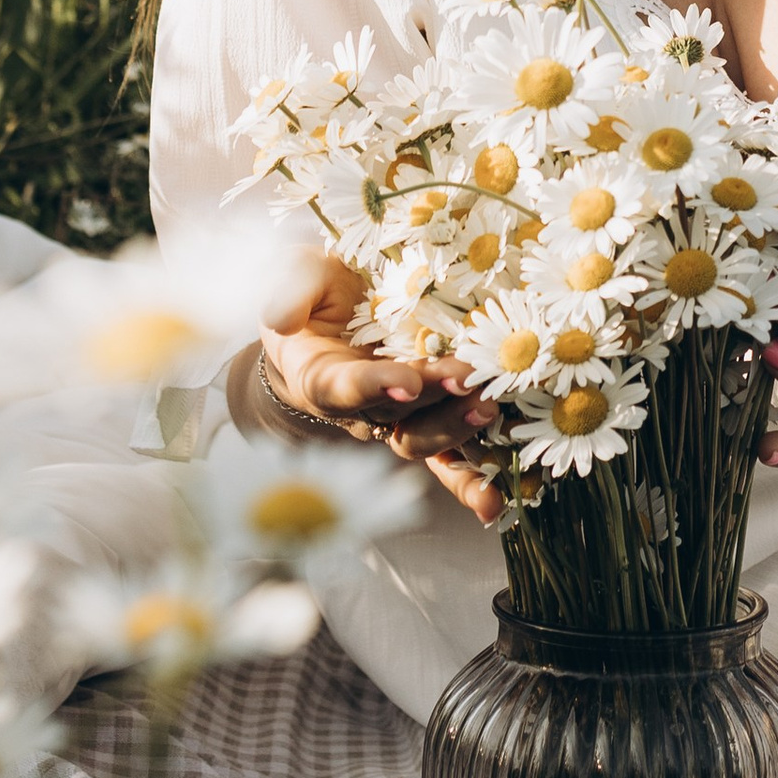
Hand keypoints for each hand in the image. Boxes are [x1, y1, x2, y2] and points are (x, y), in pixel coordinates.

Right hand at [250, 261, 507, 526]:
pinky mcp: (427, 418)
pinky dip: (470, 478)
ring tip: (489, 408)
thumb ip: (292, 292)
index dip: (374, 387)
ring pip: (425, 439)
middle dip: (433, 401)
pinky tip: (494, 499)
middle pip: (396, 417)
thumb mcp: (299, 278)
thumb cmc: (316, 295)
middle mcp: (359, 409)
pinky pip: (448, 457)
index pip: (345, 388)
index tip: (406, 383)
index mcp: (321, 376)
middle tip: (468, 381)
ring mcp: (396, 418)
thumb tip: (283, 318)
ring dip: (457, 429)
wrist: (334, 317)